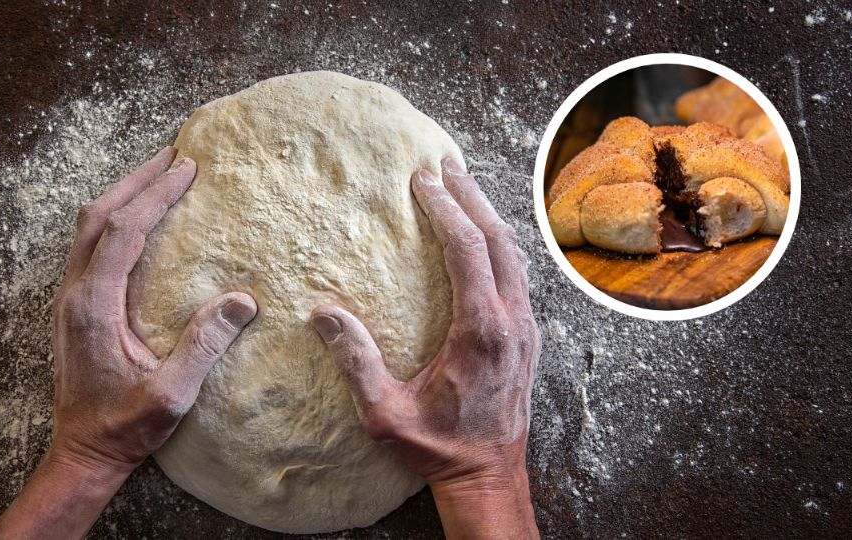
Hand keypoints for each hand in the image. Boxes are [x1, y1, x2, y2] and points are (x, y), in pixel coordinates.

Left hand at [50, 146, 257, 471]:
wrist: (82, 451)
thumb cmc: (125, 426)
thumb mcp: (171, 394)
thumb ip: (204, 346)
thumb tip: (242, 301)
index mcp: (95, 306)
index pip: (124, 232)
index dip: (156, 195)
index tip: (187, 168)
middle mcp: (75, 294)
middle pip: (98, 216)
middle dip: (137, 180)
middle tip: (174, 154)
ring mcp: (69, 299)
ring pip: (88, 228)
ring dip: (123, 195)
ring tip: (158, 175)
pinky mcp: (74, 307)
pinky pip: (89, 246)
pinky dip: (115, 219)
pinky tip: (139, 221)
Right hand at [310, 159, 539, 537]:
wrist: (489, 476)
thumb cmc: (438, 449)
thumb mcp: (385, 414)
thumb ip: (356, 362)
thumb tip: (323, 314)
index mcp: (481, 332)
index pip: (467, 250)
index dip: (445, 209)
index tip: (422, 180)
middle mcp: (512, 322)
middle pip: (498, 239)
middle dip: (471, 196)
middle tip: (446, 165)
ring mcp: (526, 328)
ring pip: (515, 255)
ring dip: (489, 217)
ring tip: (465, 188)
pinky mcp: (528, 337)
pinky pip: (519, 276)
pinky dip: (500, 245)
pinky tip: (484, 237)